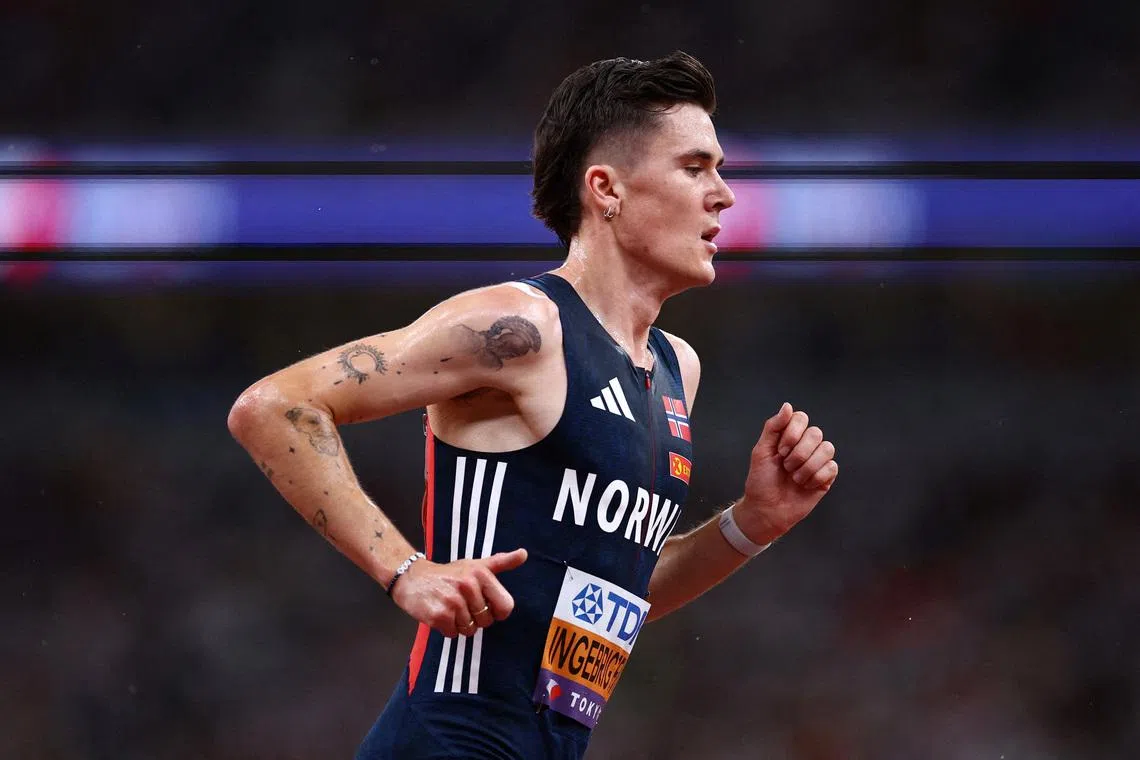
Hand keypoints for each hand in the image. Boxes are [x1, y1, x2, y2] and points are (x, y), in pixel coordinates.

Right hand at [390, 548, 527, 636]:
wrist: (412, 578)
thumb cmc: (448, 574)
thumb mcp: (476, 565)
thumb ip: (502, 562)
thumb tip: (524, 554)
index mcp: (481, 574)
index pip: (505, 606)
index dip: (497, 612)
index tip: (485, 605)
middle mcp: (468, 586)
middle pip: (486, 621)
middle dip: (476, 618)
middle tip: (462, 604)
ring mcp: (453, 601)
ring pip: (470, 630)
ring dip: (460, 624)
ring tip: (450, 608)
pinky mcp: (438, 615)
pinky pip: (453, 634)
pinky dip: (447, 628)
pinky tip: (440, 613)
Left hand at [735, 403, 837, 543]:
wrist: (766, 509)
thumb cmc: (761, 481)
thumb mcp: (761, 451)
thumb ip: (773, 427)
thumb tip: (788, 406)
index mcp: (790, 436)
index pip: (801, 418)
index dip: (792, 433)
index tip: (780, 451)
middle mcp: (806, 445)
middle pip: (816, 433)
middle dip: (798, 452)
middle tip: (786, 466)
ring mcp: (817, 460)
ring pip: (827, 449)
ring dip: (807, 466)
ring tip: (794, 478)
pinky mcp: (826, 477)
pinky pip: (831, 467)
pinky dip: (816, 477)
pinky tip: (805, 485)